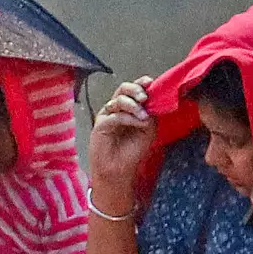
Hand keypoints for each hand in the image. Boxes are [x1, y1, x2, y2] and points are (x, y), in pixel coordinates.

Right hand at [87, 75, 156, 204]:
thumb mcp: (148, 130)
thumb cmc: (131, 152)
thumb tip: (152, 103)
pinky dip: (129, 117)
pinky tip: (138, 123)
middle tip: (145, 98)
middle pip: (123, 89)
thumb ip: (151, 114)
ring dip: (134, 105)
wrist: (119, 170)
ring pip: (119, 100)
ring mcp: (107, 117)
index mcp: (128, 108)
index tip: (151, 83)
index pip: (133, 90)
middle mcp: (116, 110)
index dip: (141, 83)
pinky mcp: (100, 125)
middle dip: (135, 90)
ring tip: (144, 116)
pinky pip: (115, 115)